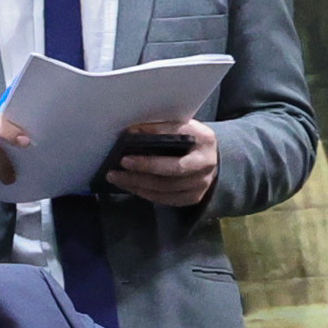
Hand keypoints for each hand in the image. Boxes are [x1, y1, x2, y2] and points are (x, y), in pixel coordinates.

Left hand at [101, 118, 219, 208]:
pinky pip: (165, 199)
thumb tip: (131, 132)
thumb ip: (162, 129)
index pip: (177, 134)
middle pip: (173, 168)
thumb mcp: (181, 128)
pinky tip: (129, 185)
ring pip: (165, 187)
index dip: (154, 134)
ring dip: (137, 183)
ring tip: (116, 176)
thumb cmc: (189, 142)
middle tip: (121, 163)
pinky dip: (144, 193)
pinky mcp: (193, 197)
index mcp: (204, 139)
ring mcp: (201, 183)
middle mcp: (206, 163)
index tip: (130, 134)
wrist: (210, 160)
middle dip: (145, 166)